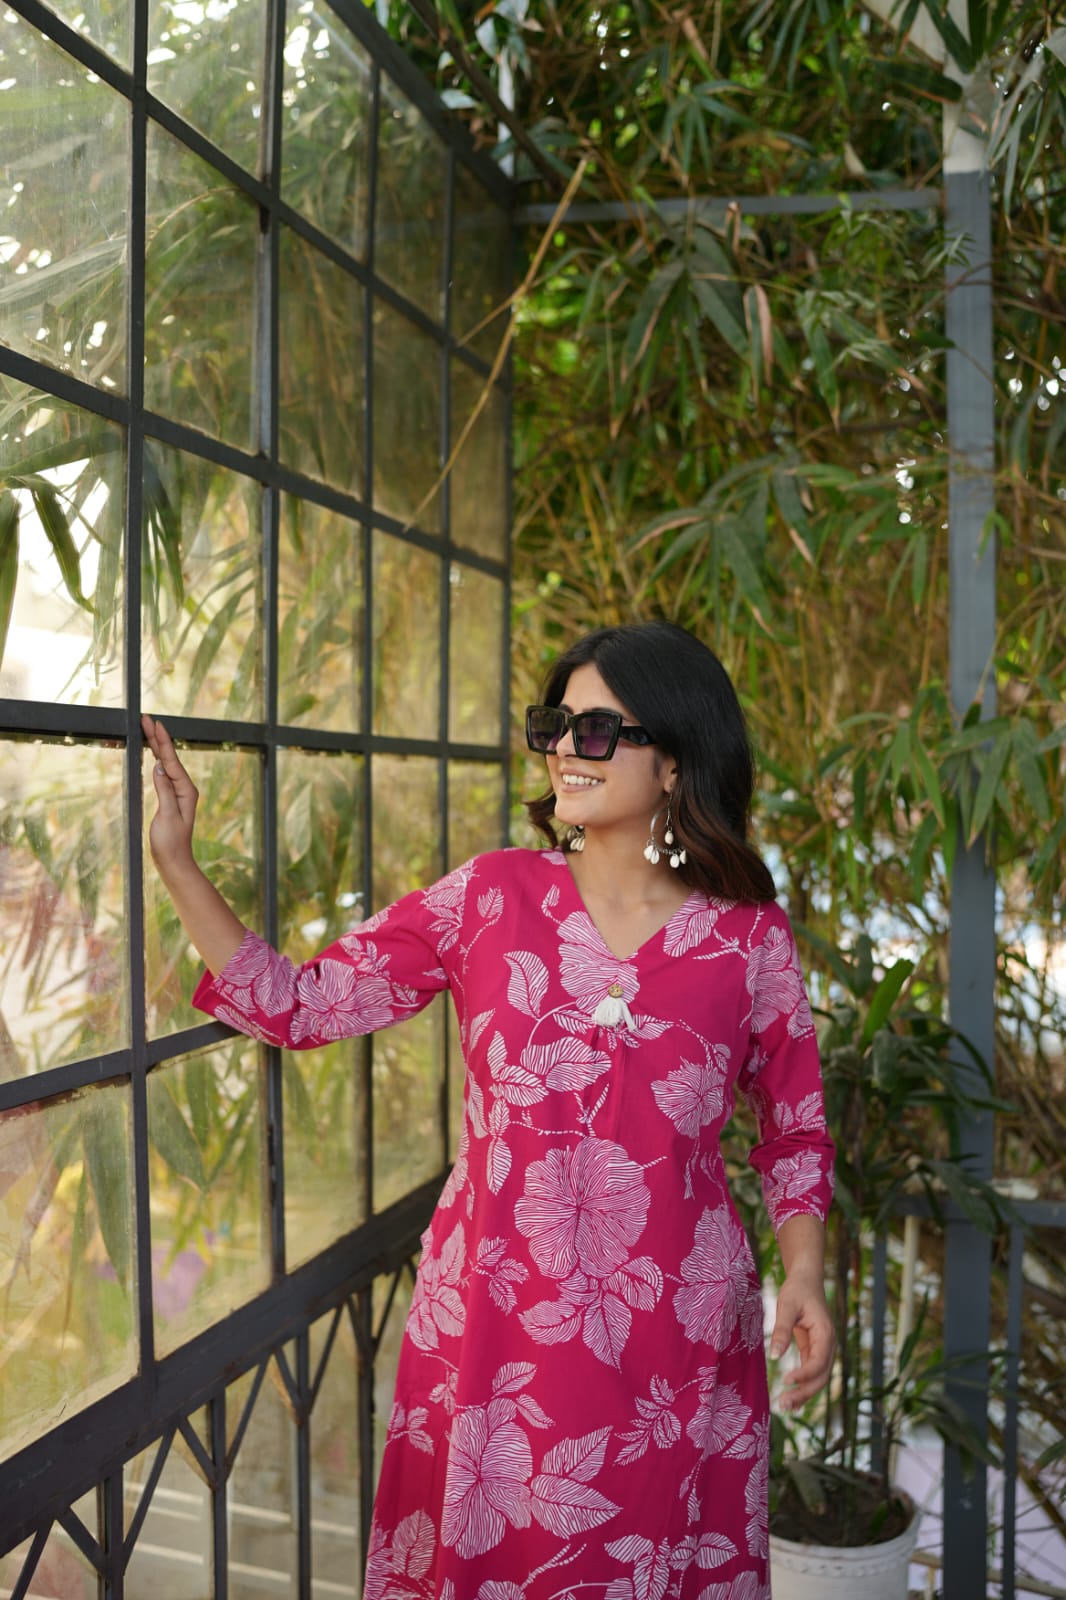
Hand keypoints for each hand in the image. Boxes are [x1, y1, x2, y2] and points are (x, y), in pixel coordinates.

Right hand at [142, 713, 198, 874]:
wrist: (173, 860)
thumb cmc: (170, 842)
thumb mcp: (167, 816)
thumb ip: (164, 790)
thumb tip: (159, 766)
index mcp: (186, 790)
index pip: (172, 760)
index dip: (162, 741)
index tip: (155, 724)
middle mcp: (184, 788)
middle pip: (170, 757)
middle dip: (158, 737)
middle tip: (147, 718)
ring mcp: (178, 792)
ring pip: (167, 763)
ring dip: (157, 745)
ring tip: (149, 729)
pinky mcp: (170, 798)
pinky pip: (163, 773)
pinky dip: (157, 759)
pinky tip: (154, 753)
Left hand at [768, 1271, 834, 1411]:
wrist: (806, 1280)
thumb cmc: (797, 1290)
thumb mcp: (786, 1306)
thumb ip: (781, 1330)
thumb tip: (774, 1356)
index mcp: (825, 1334)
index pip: (818, 1362)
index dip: (803, 1374)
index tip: (785, 1380)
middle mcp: (828, 1345)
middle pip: (821, 1377)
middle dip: (804, 1392)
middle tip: (783, 1404)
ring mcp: (822, 1349)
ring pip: (818, 1379)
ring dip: (804, 1394)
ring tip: (785, 1407)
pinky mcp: (814, 1350)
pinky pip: (811, 1372)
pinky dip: (802, 1385)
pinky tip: (791, 1398)